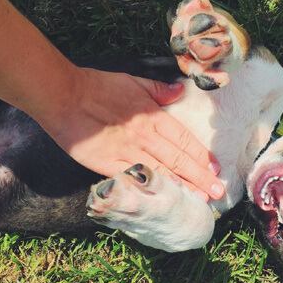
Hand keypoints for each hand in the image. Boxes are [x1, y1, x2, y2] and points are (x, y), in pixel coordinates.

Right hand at [43, 67, 224, 200]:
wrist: (64, 97)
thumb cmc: (97, 86)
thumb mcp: (133, 81)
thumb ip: (158, 90)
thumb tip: (179, 92)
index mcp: (152, 116)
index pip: (183, 139)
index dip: (201, 155)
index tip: (215, 168)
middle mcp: (145, 136)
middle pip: (178, 160)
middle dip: (200, 177)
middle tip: (218, 193)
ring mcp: (127, 152)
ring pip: (162, 173)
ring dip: (184, 188)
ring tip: (201, 200)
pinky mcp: (109, 165)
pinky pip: (136, 181)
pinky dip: (153, 191)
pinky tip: (166, 201)